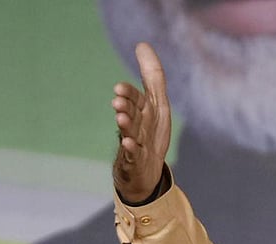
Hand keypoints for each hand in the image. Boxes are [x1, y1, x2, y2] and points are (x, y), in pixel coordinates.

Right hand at [111, 42, 171, 202]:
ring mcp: (134, 143)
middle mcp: (135, 125)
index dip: (128, 93)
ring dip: (126, 125)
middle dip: (125, 107)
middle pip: (130, 114)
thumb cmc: (150, 132)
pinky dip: (131, 150)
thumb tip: (142, 43)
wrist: (146, 169)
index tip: (119, 88)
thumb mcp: (157, 103)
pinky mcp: (136, 161)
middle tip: (118, 101)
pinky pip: (133, 156)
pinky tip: (130, 145)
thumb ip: (152, 75)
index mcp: (140, 111)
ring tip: (121, 118)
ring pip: (129, 133)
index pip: (134, 98)